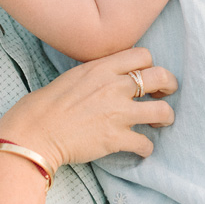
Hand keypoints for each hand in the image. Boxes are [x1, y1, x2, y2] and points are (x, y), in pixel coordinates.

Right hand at [0, 47, 176, 170]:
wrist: (35, 131)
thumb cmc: (46, 105)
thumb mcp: (73, 76)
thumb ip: (96, 75)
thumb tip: (110, 79)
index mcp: (102, 68)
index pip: (142, 54)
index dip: (150, 65)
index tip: (147, 76)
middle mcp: (114, 86)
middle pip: (160, 76)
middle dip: (169, 85)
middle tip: (165, 94)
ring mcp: (118, 112)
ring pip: (162, 111)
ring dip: (166, 117)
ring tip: (160, 122)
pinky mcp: (116, 138)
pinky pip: (146, 143)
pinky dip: (146, 148)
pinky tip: (141, 149)